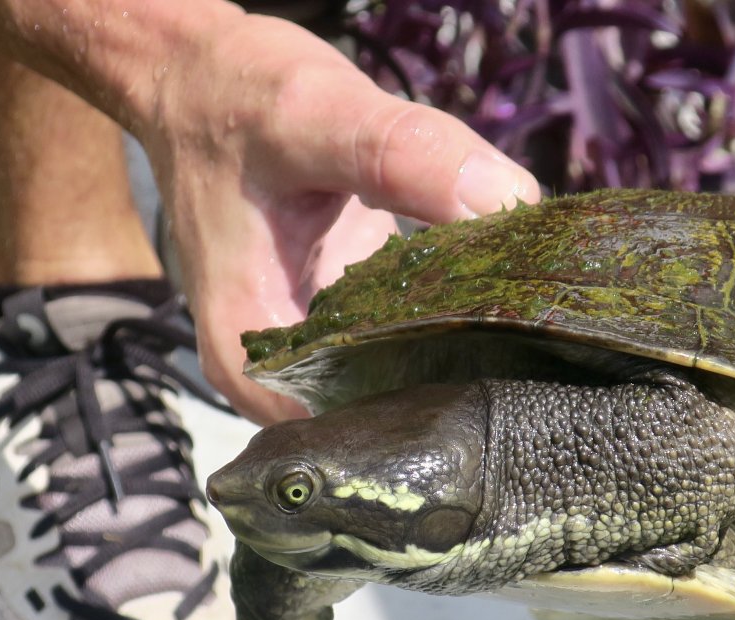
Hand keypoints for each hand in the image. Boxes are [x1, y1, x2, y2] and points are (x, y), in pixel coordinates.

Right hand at [141, 14, 537, 422]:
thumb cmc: (239, 98)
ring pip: (399, 377)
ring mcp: (315, 338)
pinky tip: (499, 296)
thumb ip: (405, 156)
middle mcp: (278, 364)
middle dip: (453, 388)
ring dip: (459, 356)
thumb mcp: (318, 118)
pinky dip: (452, 315)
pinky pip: (410, 333)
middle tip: (530, 358)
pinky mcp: (348, 310)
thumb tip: (505, 200)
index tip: (491, 381)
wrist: (205, 70)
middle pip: (377, 415)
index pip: (339, 433)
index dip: (419, 413)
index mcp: (248, 351)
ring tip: (526, 333)